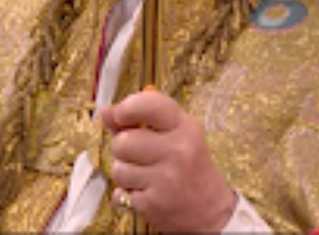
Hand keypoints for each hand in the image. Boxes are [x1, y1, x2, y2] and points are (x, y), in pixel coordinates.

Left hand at [102, 90, 237, 232]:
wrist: (211, 212)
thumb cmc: (188, 167)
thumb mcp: (173, 136)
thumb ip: (138, 122)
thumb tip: (107, 111)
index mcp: (184, 128)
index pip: (148, 105)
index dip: (126, 108)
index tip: (121, 116)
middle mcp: (178, 151)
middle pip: (123, 141)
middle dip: (122, 149)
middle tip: (139, 156)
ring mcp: (167, 179)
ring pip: (118, 169)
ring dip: (124, 174)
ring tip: (144, 176)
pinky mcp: (155, 204)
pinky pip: (120, 193)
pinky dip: (127, 195)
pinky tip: (146, 193)